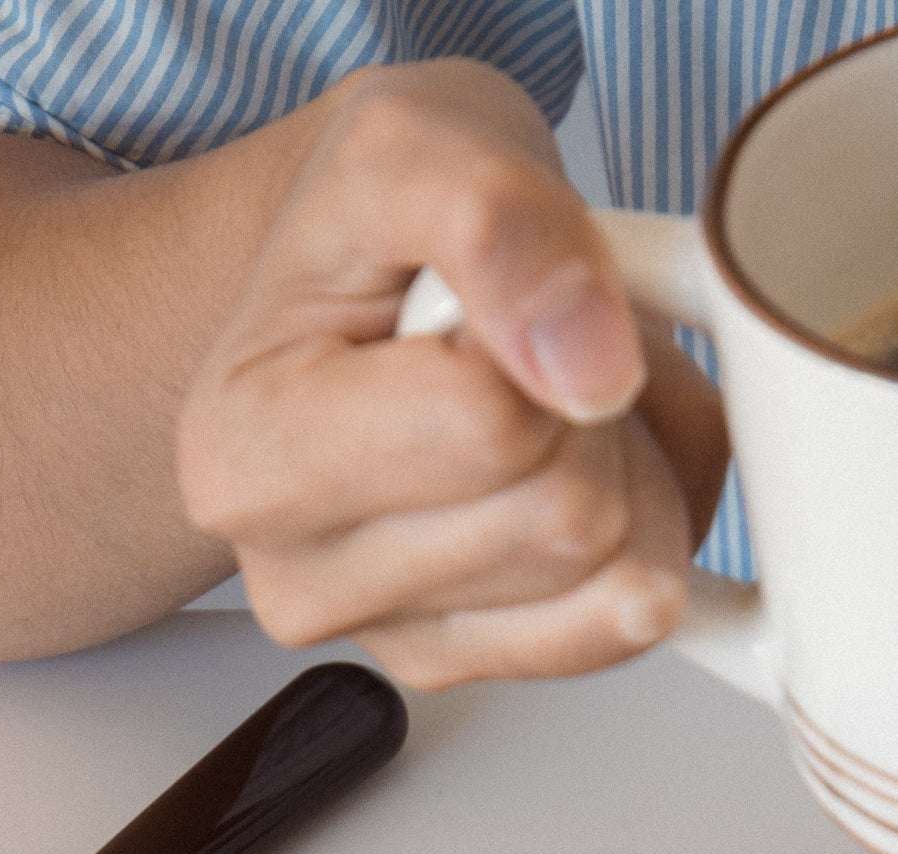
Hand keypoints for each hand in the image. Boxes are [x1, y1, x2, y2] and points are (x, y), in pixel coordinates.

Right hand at [176, 60, 727, 688]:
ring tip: (542, 396)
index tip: (480, 294)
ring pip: (623, 575)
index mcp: (247, 457)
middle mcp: (302, 578)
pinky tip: (571, 468)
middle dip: (594, 411)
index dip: (539, 331)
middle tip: (528, 346)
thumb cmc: (379, 222)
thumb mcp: (416, 141)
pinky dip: (650, 525)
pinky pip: (640, 624)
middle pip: (568, 517)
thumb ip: (497, 224)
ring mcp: (399, 643)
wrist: (375, 275)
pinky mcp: (489, 669)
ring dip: (631, 464)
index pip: (494, 424)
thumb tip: (590, 367)